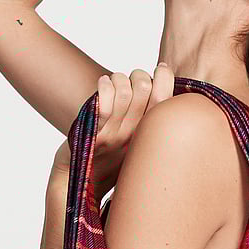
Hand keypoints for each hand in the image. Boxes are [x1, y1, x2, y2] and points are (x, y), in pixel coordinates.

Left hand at [91, 63, 175, 199]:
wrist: (82, 178)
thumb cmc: (111, 153)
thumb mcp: (136, 138)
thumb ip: (148, 115)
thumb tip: (161, 77)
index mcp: (149, 136)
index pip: (166, 101)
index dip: (165, 78)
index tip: (160, 69)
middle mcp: (134, 135)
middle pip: (144, 88)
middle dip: (138, 74)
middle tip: (132, 80)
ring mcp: (113, 136)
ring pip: (123, 91)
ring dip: (118, 78)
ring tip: (113, 83)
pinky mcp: (93, 135)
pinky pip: (104, 106)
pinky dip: (105, 87)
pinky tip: (103, 84)